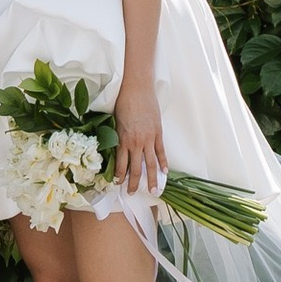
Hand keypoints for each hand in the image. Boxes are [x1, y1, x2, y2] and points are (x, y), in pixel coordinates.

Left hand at [112, 72, 165, 200]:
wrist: (137, 88)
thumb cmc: (123, 102)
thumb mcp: (115, 122)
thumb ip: (117, 137)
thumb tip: (117, 150)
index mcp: (123, 140)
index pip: (121, 165)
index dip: (120, 177)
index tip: (118, 185)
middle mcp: (136, 142)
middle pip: (136, 169)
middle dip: (134, 183)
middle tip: (132, 194)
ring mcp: (149, 138)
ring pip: (151, 164)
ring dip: (152, 179)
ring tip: (153, 191)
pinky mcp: (158, 132)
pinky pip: (161, 151)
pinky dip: (163, 162)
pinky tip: (165, 172)